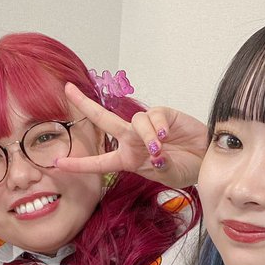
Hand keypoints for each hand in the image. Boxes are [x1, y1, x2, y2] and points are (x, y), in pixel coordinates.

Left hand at [55, 82, 208, 189]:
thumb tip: (155, 151)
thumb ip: (159, 166)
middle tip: (68, 90)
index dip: (79, 164)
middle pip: (104, 121)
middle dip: (85, 105)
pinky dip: (158, 125)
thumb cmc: (188, 169)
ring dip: (146, 136)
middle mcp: (132, 141)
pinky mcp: (162, 114)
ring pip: (134, 122)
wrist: (207, 159)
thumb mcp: (169, 175)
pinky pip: (153, 116)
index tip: (58, 164)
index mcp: (128, 159)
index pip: (100, 162)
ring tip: (160, 148)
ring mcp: (146, 126)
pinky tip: (167, 134)